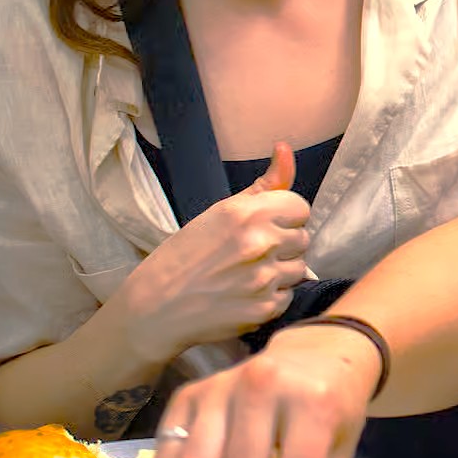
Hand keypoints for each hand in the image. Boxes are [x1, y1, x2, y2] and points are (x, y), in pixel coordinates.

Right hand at [113, 142, 311, 363]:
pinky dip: (272, 296)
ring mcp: (265, 279)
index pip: (300, 206)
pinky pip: (289, 295)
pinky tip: (245, 294)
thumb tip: (284, 149)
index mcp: (247, 214)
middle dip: (282, 244)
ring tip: (246, 274)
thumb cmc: (183, 256)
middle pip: (303, 237)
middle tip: (249, 252)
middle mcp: (260, 243)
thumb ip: (263, 185)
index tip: (264, 226)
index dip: (284, 216)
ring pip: (299, 267)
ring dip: (280, 271)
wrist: (154, 308)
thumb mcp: (218, 212)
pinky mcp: (266, 308)